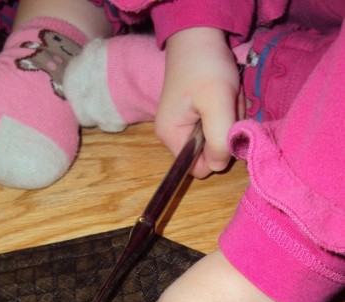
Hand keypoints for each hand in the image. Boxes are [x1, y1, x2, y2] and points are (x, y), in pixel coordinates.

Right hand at [155, 27, 243, 178]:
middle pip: (209, 153)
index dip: (217, 154)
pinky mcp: (194, 115)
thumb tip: (219, 166)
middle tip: (226, 107)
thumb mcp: (217, 102)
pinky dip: (226, 113)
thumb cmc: (205, 67)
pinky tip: (224, 96)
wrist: (198, 35)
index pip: (198, 168)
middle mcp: (173, 135)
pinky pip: (216, 125)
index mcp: (171, 137)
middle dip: (224, 133)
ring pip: (215, 139)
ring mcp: (184, 125)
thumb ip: (219, 137)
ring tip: (226, 98)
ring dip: (228, 121)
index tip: (224, 128)